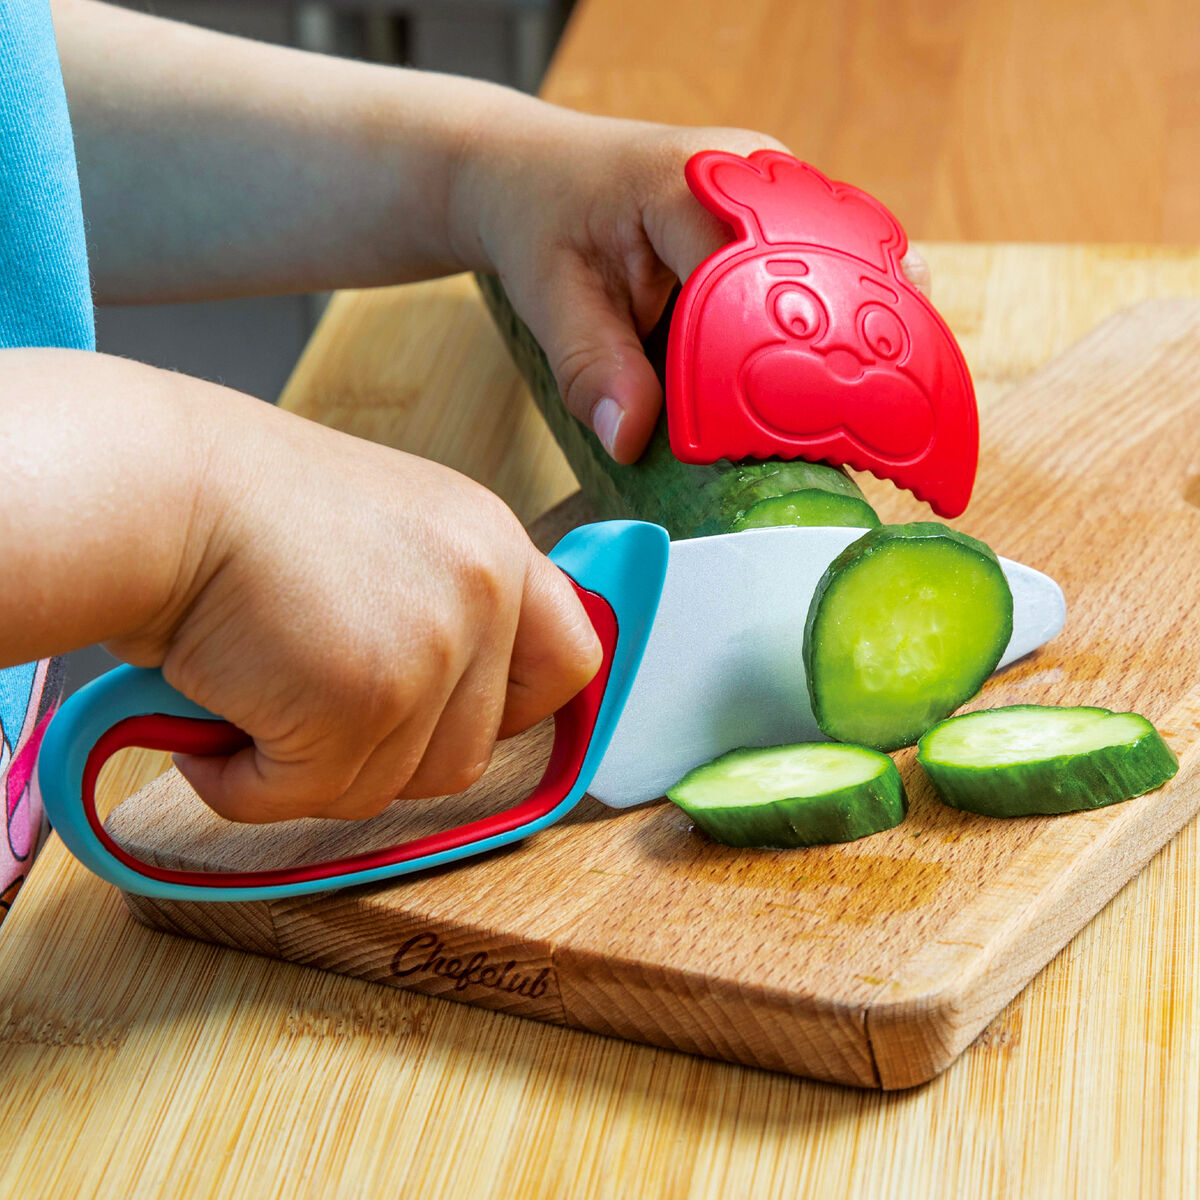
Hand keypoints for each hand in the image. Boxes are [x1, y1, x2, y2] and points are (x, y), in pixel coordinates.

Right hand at [109, 395, 600, 822]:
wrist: (155, 486)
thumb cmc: (242, 513)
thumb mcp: (386, 535)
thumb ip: (438, 607)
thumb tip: (447, 707)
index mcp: (491, 544)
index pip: (570, 659)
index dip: (516, 710)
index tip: (452, 718)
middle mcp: (482, 590)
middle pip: (469, 754)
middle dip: (382, 756)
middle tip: (308, 711)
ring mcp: (432, 647)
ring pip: (388, 787)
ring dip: (309, 770)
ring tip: (250, 700)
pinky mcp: (365, 699)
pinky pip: (308, 797)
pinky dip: (248, 785)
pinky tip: (214, 730)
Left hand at [449, 110, 929, 463]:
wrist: (540, 173)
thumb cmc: (545, 223)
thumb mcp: (550, 298)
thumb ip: (590, 367)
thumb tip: (629, 439)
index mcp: (693, 181)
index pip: (752, 279)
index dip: (766, 356)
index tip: (775, 426)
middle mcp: (758, 176)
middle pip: (829, 266)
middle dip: (844, 346)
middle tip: (859, 424)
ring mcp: (783, 194)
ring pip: (849, 267)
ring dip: (862, 333)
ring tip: (883, 406)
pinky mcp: (790, 221)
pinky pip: (834, 272)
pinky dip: (847, 324)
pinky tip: (863, 376)